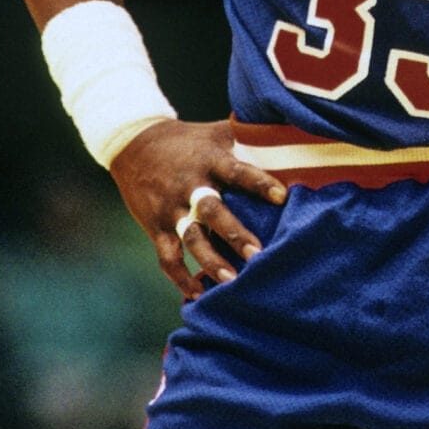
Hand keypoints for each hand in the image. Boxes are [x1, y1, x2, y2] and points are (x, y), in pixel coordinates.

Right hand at [111, 119, 286, 298]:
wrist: (133, 143)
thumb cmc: (190, 140)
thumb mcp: (217, 132)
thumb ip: (250, 137)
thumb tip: (295, 132)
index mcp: (209, 160)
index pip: (236, 171)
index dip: (258, 183)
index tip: (282, 196)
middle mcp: (189, 185)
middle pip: (211, 210)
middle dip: (234, 233)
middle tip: (258, 254)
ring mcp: (171, 208)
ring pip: (190, 238)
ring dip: (210, 261)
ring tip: (231, 282)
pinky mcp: (156, 226)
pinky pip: (167, 257)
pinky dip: (180, 278)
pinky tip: (197, 295)